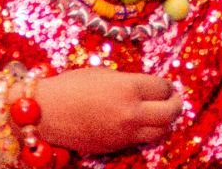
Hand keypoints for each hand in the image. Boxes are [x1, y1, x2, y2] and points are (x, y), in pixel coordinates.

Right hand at [33, 68, 182, 154]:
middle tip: (173, 99)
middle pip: (170, 112)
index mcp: (129, 87)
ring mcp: (125, 132)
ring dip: (165, 121)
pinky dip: (147, 131)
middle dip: (176, 104)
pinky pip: (141, 140)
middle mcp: (131, 112)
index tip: (164, 85)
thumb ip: (128, 81)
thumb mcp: (103, 74)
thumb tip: (146, 88)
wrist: (45, 113)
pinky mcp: (116, 146)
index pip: (164, 88)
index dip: (166, 86)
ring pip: (161, 131)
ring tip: (161, 113)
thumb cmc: (70, 85)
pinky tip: (141, 122)